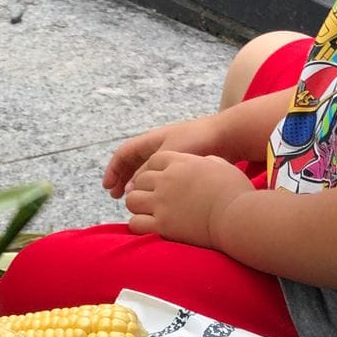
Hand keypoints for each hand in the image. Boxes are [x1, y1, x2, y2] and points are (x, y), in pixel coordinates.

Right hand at [103, 117, 223, 199]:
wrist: (229, 136)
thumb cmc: (199, 142)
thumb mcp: (168, 156)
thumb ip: (147, 173)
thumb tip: (130, 190)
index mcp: (153, 140)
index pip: (124, 154)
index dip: (113, 170)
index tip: (107, 187)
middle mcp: (160, 147)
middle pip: (133, 163)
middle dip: (122, 179)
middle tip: (116, 196)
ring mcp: (172, 156)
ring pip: (147, 172)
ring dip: (137, 185)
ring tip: (134, 200)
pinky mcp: (185, 166)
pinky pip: (162, 178)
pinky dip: (154, 188)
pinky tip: (156, 200)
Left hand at [125, 152, 254, 248]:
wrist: (239, 217)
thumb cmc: (237, 193)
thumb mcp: (223, 167)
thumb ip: (208, 162)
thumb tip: (203, 163)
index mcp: (181, 163)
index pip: (154, 160)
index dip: (155, 171)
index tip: (161, 182)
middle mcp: (167, 180)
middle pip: (141, 179)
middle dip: (145, 189)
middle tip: (154, 200)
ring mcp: (162, 202)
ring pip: (133, 200)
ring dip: (139, 206)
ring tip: (148, 213)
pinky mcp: (162, 225)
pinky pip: (135, 223)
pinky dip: (140, 225)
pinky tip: (150, 227)